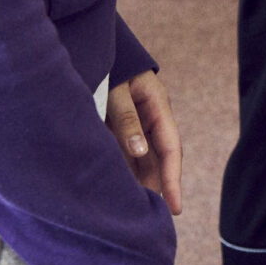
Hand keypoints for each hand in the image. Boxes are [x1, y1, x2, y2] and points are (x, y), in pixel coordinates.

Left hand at [105, 71, 181, 215]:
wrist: (90, 44)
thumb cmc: (106, 64)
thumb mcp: (115, 89)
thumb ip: (126, 119)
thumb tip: (140, 151)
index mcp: (158, 106)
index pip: (171, 149)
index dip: (173, 180)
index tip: (175, 208)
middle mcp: (149, 118)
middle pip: (158, 159)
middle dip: (157, 188)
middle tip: (152, 220)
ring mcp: (134, 124)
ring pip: (140, 160)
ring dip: (138, 183)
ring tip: (133, 212)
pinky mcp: (116, 127)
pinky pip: (122, 154)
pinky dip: (121, 173)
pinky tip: (115, 192)